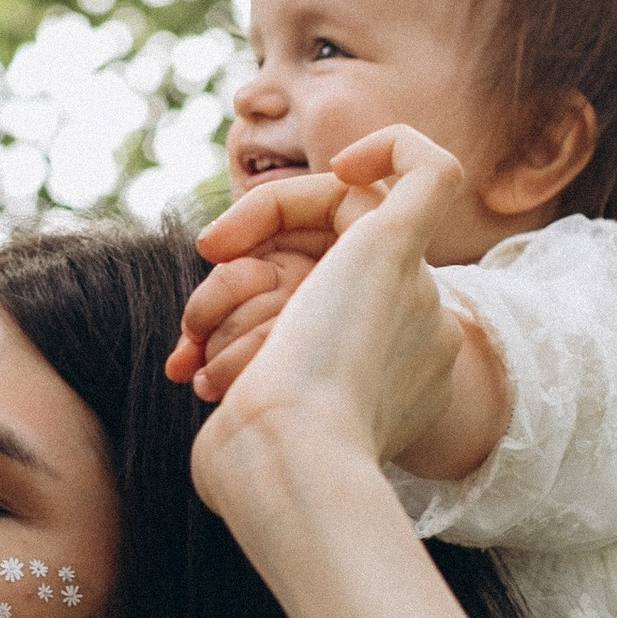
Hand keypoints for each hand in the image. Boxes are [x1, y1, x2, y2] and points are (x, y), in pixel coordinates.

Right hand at [190, 131, 466, 535]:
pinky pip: (228, 349)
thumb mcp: (392, 247)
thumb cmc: (335, 361)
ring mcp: (319, 363)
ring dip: (216, 317)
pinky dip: (209, 352)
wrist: (287, 466)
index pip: (328, 207)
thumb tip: (381, 151)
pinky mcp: (277, 398)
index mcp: (402, 288)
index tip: (230, 236)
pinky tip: (195, 372)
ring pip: (244, 300)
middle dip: (237, 275)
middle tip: (220, 298)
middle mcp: (366, 322)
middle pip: (281, 254)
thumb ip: (421, 179)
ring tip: (206, 353)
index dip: (272, 208)